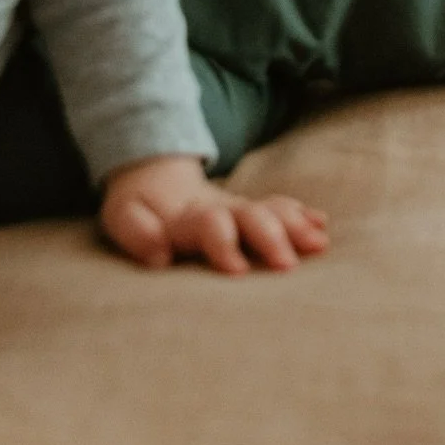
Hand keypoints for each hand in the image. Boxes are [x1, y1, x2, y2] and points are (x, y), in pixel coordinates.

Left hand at [101, 154, 328, 274]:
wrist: (154, 173)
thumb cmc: (138, 207)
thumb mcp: (123, 217)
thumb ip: (138, 233)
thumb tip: (160, 256)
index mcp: (188, 215)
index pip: (210, 224)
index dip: (223, 244)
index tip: (237, 272)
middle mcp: (221, 208)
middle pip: (251, 215)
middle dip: (271, 238)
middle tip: (287, 265)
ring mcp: (239, 208)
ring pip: (271, 211)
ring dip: (295, 226)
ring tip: (318, 243)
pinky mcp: (251, 212)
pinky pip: (280, 207)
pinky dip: (301, 215)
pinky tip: (321, 226)